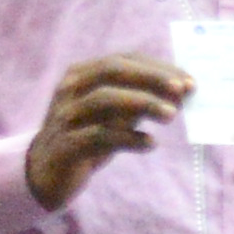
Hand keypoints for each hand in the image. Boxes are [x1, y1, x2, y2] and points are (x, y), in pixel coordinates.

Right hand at [25, 52, 184, 212]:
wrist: (45, 173)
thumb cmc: (86, 138)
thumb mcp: (112, 115)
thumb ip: (138, 101)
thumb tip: (180, 94)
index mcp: (81, 74)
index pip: (123, 60)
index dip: (157, 68)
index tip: (188, 81)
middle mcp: (70, 89)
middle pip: (113, 71)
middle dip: (151, 78)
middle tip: (182, 91)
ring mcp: (65, 116)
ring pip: (105, 99)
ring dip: (143, 103)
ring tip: (171, 115)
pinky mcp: (66, 145)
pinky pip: (99, 136)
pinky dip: (128, 138)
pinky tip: (150, 144)